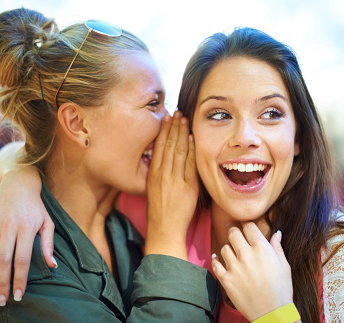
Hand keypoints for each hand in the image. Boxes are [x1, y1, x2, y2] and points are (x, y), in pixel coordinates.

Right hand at [0, 167, 55, 305]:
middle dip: (2, 284)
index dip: (19, 279)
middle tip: (2, 301)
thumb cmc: (36, 207)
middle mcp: (8, 227)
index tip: (19, 295)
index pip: (22, 260)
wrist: (18, 184)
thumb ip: (48, 244)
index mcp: (26, 228)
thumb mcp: (47, 222)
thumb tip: (53, 266)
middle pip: (2, 261)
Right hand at [145, 111, 198, 259]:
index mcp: (152, 174)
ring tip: (184, 119)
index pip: (158, 147)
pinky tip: (192, 138)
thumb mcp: (152, 189)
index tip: (167, 118)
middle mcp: (162, 174)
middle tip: (177, 112)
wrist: (164, 231)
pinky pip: (189, 164)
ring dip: (182, 133)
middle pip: (168, 145)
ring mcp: (174, 180)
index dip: (163, 131)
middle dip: (173, 127)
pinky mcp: (187, 187)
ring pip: (178, 151)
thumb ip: (158, 174)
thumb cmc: (159, 213)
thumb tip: (165, 160)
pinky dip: (190, 150)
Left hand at [211, 223, 292, 320]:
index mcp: (262, 248)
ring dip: (228, 248)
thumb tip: (276, 233)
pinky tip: (217, 258)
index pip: (249, 226)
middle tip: (233, 231)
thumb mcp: (284, 266)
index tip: (245, 226)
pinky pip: (215, 264)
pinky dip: (215, 259)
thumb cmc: (281, 289)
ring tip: (231, 251)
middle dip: (233, 230)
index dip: (246, 224)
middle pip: (233, 233)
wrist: (272, 313)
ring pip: (224, 248)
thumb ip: (277, 247)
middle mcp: (246, 254)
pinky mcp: (226, 279)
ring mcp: (234, 267)